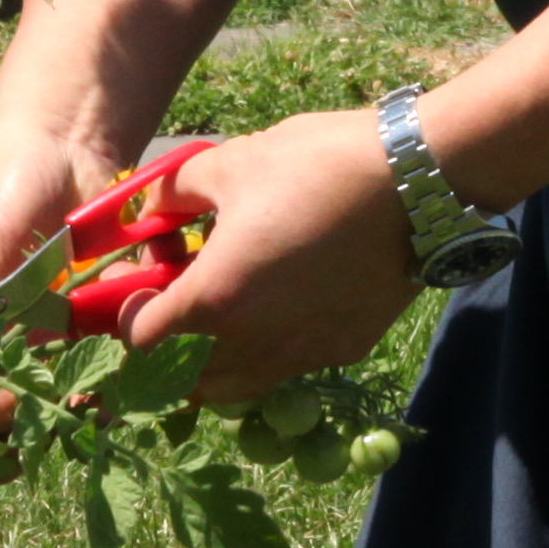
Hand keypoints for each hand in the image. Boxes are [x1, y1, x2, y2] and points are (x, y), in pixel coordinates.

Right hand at [0, 111, 131, 445]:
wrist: (69, 136)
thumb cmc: (5, 180)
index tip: (12, 400)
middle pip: (4, 408)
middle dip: (32, 417)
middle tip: (63, 407)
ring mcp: (40, 331)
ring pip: (55, 395)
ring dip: (76, 402)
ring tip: (100, 396)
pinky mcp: (86, 322)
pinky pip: (95, 364)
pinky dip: (111, 367)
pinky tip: (124, 361)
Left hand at [127, 105, 419, 405]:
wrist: (418, 180)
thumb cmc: (317, 165)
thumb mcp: (229, 162)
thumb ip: (172, 193)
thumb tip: (148, 208)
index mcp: (214, 300)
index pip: (140, 338)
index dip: (130, 311)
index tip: (145, 279)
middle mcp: (253, 345)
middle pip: (184, 378)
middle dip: (169, 345)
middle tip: (180, 296)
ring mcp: (303, 356)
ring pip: (236, 385)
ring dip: (215, 359)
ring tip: (227, 305)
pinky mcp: (344, 351)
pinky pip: (288, 366)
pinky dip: (268, 349)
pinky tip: (283, 301)